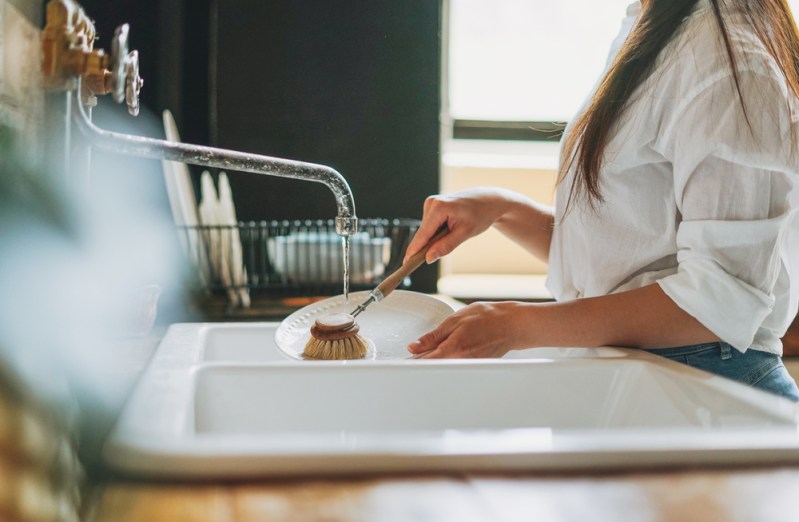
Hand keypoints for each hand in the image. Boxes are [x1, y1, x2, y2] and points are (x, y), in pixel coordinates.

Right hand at [404, 188, 517, 263]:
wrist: (489, 200)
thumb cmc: (480, 214)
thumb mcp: (465, 233)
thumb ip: (446, 246)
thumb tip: (428, 258)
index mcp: (438, 207)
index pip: (422, 235)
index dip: (414, 251)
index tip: (405, 264)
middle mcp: (431, 203)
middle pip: (423, 233)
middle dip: (429, 245)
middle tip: (443, 249)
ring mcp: (431, 203)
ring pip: (426, 231)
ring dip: (436, 238)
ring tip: (455, 232)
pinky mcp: (433, 205)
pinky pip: (430, 225)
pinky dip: (437, 232)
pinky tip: (451, 228)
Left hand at [408, 301, 531, 357]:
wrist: (511, 325)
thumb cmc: (487, 318)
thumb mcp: (455, 320)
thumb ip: (433, 336)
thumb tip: (415, 346)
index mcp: (452, 350)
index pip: (424, 362)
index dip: (413, 360)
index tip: (406, 358)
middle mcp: (460, 362)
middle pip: (433, 366)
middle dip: (425, 358)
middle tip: (423, 350)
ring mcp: (468, 367)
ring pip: (445, 366)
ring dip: (439, 358)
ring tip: (446, 344)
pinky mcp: (473, 367)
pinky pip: (456, 365)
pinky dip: (451, 359)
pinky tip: (457, 347)